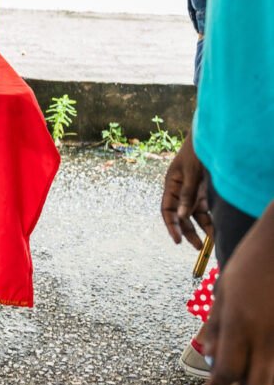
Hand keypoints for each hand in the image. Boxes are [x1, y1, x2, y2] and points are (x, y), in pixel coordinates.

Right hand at [161, 134, 212, 248]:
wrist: (210, 136)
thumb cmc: (196, 151)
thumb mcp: (191, 172)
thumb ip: (187, 194)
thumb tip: (182, 217)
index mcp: (171, 184)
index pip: (167, 210)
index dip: (171, 226)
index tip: (177, 240)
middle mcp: (180, 190)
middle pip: (181, 216)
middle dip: (188, 232)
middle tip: (197, 248)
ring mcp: (193, 191)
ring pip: (195, 214)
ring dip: (202, 228)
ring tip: (211, 241)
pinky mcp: (205, 191)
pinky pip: (206, 208)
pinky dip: (210, 219)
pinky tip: (216, 228)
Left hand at [205, 205, 273, 384]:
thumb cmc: (252, 260)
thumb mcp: (224, 289)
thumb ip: (215, 325)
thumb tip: (209, 356)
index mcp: (238, 323)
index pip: (226, 373)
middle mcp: (263, 335)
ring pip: (272, 378)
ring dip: (257, 382)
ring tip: (246, 371)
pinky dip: (269, 363)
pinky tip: (259, 351)